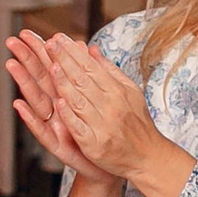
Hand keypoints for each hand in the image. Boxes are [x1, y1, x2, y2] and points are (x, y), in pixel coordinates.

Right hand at [5, 30, 105, 183]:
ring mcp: (55, 128)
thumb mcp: (97, 101)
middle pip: (40, 80)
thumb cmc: (102, 134)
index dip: (40, 50)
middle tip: (12, 41)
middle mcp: (57, 110)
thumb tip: (84, 47)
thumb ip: (87, 76)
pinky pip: (42, 131)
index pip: (52, 68)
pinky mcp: (58, 146)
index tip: (27, 32)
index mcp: (68, 97)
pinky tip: (19, 105)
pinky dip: (31, 118)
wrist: (112, 168)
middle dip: (26, 60)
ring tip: (11, 64)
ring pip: (37, 101)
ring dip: (24, 82)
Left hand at [43, 35, 169, 183]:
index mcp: (117, 91)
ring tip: (51, 67)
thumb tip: (91, 49)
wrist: (147, 157)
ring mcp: (102, 125)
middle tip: (49, 44)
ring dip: (64, 83)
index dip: (73, 52)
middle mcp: (111, 106)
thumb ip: (108, 70)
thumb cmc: (137, 123)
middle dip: (65, 60)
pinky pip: (80, 128)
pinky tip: (59, 103)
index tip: (58, 39)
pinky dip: (70, 116)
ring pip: (80, 101)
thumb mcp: (129, 92)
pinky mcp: (95, 145)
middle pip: (83, 80)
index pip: (91, 67)